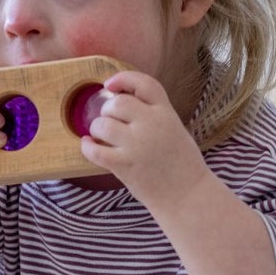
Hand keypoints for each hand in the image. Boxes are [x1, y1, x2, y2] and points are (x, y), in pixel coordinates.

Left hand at [80, 70, 207, 211]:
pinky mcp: (124, 165)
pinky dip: (87, 147)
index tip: (109, 85)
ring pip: (102, 124)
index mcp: (166, 113)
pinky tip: (89, 146)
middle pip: (117, 103)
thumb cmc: (182, 164)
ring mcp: (137, 145)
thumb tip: (122, 101)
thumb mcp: (176, 129)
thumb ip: (155, 114)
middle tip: (109, 121)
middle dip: (107, 110)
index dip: (123, 79)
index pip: (143, 83)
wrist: (188, 195)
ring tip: (101, 137)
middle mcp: (152, 124)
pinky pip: (95, 151)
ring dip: (97, 128)